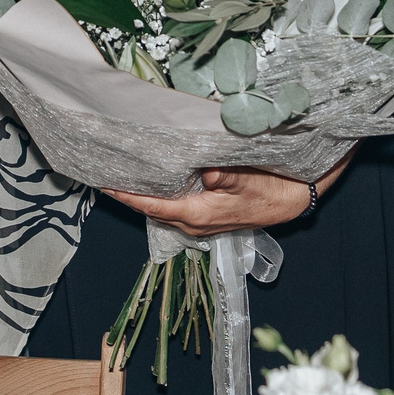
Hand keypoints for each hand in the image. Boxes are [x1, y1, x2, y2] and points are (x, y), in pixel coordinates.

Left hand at [108, 167, 312, 237]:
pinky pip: (173, 207)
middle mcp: (192, 223)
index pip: (149, 205)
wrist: (290, 201)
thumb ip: (220, 175)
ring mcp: (198, 223)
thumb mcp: (245, 178)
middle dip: (128, 193)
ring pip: (160, 208)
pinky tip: (153, 180)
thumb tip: (203, 171)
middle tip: (106, 171)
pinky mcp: (205, 217)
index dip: (125, 195)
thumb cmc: (269, 189)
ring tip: (123, 173)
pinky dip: (158, 196)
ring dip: (142, 194)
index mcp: (196, 214)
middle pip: (149, 208)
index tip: (103, 183)